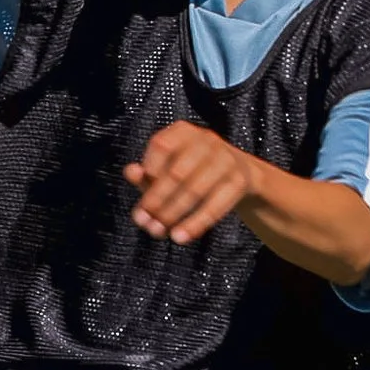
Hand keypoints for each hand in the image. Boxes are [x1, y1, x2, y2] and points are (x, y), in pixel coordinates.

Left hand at [124, 122, 258, 244]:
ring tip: (158, 232)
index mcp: (183, 131)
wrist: (237, 173)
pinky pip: (215, 206)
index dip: (149, 169)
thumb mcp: (166, 168)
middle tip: (143, 222)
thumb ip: (146, 173)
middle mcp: (206, 140)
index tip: (140, 189)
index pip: (162, 145)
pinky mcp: (238, 181)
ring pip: (195, 190)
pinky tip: (180, 237)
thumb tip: (131, 172)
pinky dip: (195, 224)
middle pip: (177, 172)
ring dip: (173, 214)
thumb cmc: (191, 170)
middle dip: (157, 200)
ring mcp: (225, 159)